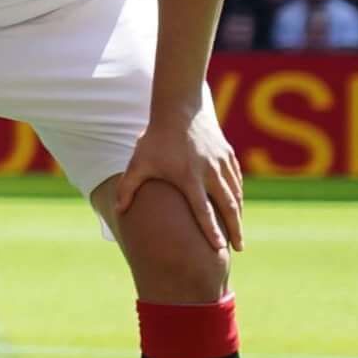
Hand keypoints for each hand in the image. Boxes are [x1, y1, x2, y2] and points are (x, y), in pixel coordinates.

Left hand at [125, 104, 247, 259]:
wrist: (179, 109)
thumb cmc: (156, 139)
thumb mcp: (138, 162)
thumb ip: (127, 187)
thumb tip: (118, 211)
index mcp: (189, 177)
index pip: (203, 210)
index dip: (211, 230)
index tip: (218, 248)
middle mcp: (210, 172)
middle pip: (227, 206)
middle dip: (235, 229)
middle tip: (239, 249)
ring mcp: (221, 163)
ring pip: (235, 194)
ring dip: (238, 214)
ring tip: (238, 232)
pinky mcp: (228, 155)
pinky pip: (236, 180)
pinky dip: (238, 195)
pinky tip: (237, 206)